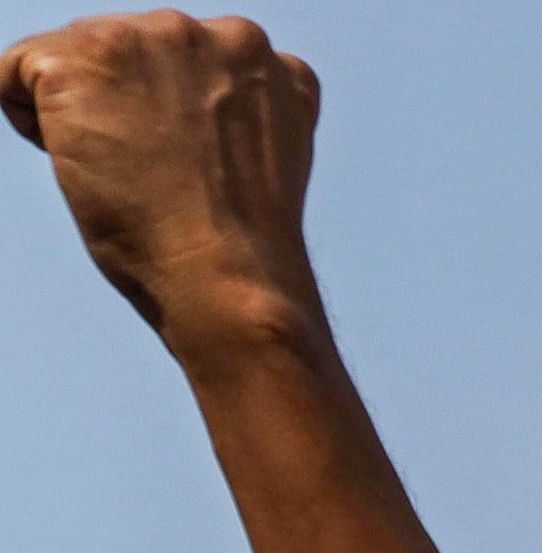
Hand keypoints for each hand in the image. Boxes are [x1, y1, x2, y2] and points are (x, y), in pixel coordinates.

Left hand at [3, 14, 323, 347]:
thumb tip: (180, 100)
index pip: (181, 57)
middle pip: (124, 46)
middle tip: (147, 171)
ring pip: (72, 54)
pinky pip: (15, 69)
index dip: (166, 109)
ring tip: (118, 168)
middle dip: (118, 98)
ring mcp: (148, 38)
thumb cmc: (240, 238)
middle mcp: (208, 29)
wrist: (227, 273)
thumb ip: (232, 104)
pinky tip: (77, 160)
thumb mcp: (256, 150)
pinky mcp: (84, 57)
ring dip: (77, 106)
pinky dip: (27, 117)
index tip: (181, 161)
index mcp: (257, 53)